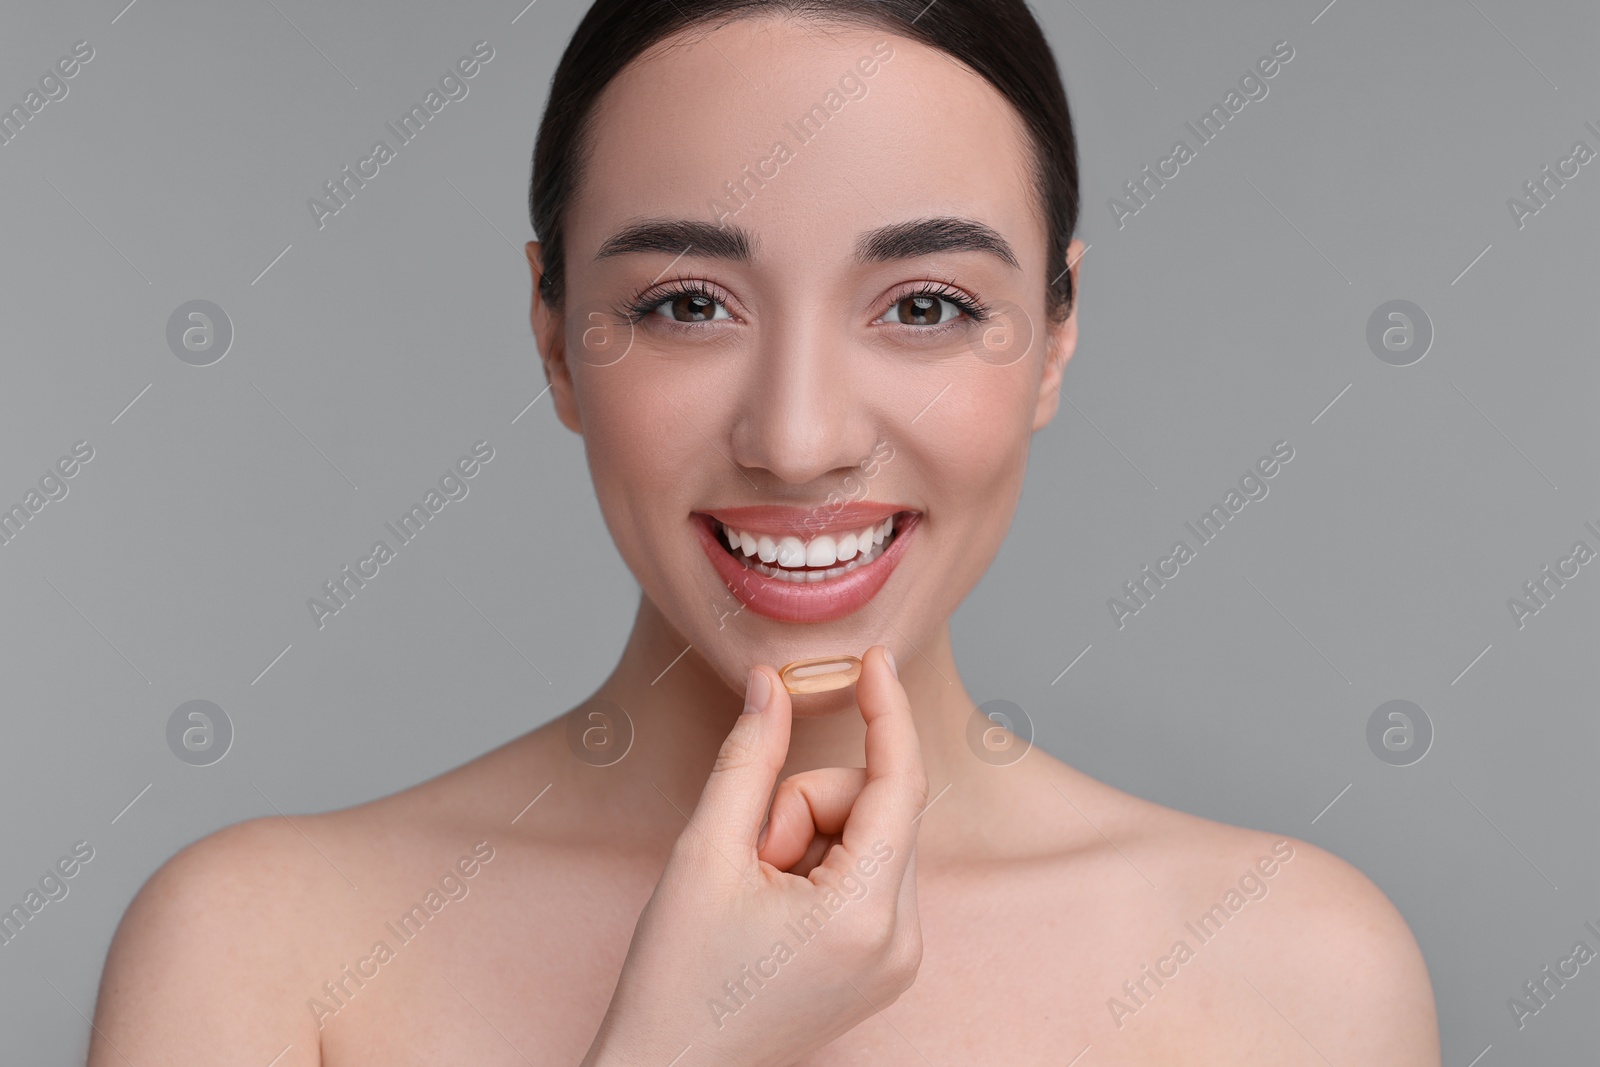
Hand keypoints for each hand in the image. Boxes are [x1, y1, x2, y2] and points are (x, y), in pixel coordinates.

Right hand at [580, 645, 928, 1066]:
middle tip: (748, 854)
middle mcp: (900, 941)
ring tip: (752, 891)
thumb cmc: (675, 981)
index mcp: (864, 916)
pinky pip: (864, 873)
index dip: (886, 711)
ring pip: (868, 836)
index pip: (899, 783)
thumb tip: (772, 685)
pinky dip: (817, 864)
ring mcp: (896, 958)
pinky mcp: (881, 964)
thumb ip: (748, 759)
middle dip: (805, 804)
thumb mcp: (704, 854)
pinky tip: (771, 907)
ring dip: (806, 837)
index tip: (874, 657)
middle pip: (876, 807)